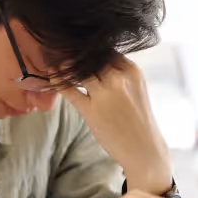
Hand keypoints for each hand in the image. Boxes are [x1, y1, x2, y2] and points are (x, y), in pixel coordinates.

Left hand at [60, 54, 171, 193]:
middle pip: (90, 57)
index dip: (89, 48)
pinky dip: (58, 81)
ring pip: (78, 70)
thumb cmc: (137, 119)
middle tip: (61, 49)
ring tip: (56, 61)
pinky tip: (53, 76)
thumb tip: (93, 59)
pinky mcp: (91, 110)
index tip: (77, 47)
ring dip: (65, 65)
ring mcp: (105, 94)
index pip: (105, 50)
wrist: (144, 150)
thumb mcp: (135, 89)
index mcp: (132, 71)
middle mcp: (119, 79)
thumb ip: (118, 73)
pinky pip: (69, 89)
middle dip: (75, 54)